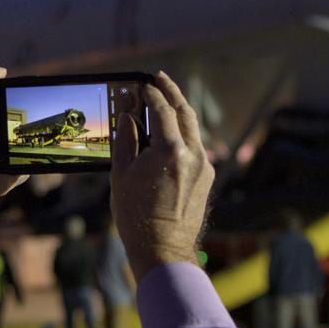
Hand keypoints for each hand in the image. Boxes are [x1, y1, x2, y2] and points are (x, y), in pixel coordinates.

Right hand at [111, 72, 214, 280]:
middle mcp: (193, 154)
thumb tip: (128, 116)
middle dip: (172, 93)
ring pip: (193, 129)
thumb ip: (126, 140)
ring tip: (166, 101)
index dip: (151, 94)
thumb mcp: (121, 174)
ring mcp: (204, 166)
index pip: (162, 110)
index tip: (143, 84)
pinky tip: (172, 133)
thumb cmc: (136, 215)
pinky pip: (196, 147)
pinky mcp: (207, 177)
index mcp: (170, 150)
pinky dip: (184, 134)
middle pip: (185, 112)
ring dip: (180, 112)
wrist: (163, 248)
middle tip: (160, 79)